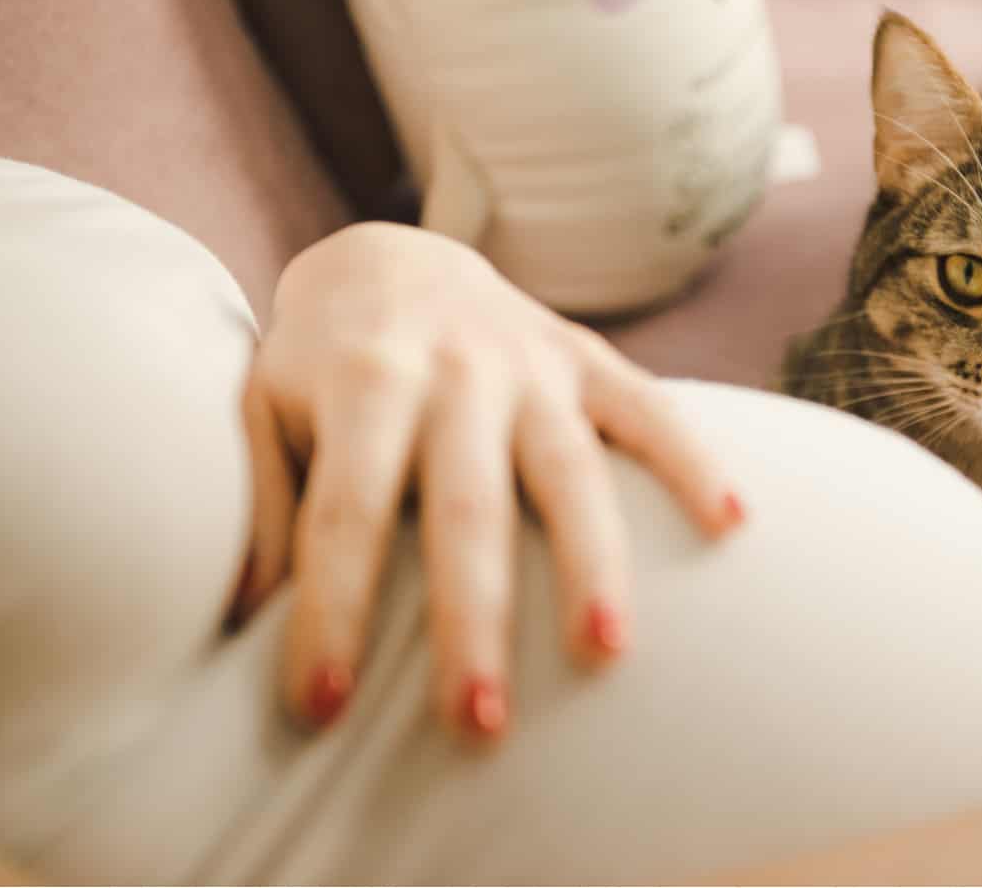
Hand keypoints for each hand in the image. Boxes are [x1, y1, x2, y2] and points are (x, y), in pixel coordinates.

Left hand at [235, 223, 742, 734]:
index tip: (324, 706)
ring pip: (567, 469)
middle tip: (478, 724)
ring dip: (591, 561)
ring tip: (607, 652)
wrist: (389, 256)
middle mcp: (452, 370)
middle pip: (463, 506)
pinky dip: (693, 460)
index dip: (332, 610)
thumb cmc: (320, 361)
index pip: (344, 512)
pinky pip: (650, 408)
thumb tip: (248, 616)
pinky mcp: (587, 357)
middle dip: (472, 617)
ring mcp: (529, 362)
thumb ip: (265, 501)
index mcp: (362, 382)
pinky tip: (733, 524)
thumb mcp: (263, 409)